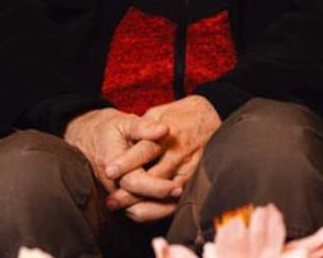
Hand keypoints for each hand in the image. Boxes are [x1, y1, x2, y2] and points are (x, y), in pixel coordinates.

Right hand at [64, 107, 170, 213]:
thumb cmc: (107, 128)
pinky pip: (134, 210)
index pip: (135, 182)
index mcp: (112, 164)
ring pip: (135, 212)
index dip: (157, 187)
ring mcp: (113, 192)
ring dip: (157, 210)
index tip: (177, 186)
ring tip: (177, 202)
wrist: (85, 136)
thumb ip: (144, 127)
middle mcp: (111, 183)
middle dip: (160, 202)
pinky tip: (167, 204)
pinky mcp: (117, 196)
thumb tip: (165, 129)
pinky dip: (151, 209)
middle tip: (181, 195)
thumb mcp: (125, 122)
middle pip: (136, 203)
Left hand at [110, 96, 223, 220]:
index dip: (126, 162)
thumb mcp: (159, 112)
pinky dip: (162, 208)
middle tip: (112, 201)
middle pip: (154, 177)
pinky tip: (147, 211)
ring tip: (126, 211)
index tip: (109, 172)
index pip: (145, 150)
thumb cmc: (181, 113)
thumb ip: (142, 128)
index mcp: (168, 133)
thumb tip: (122, 143)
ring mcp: (190, 167)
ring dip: (146, 205)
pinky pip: (180, 199)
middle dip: (132, 192)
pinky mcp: (196, 178)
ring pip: (167, 194)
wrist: (213, 113)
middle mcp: (180, 152)